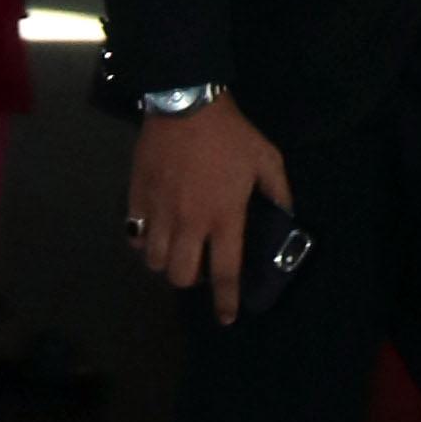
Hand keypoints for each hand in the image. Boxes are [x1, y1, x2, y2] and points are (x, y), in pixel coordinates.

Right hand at [126, 95, 291, 323]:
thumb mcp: (267, 159)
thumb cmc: (230, 134)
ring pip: (154, 262)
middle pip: (180, 276)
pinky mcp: (137, 200)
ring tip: (175, 248)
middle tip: (198, 264)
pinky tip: (154, 231)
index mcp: (224, 217)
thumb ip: (278, 191)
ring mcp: (159, 213)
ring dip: (166, 262)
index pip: (224, 272)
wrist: (185, 104)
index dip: (225, 300)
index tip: (226, 317)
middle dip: (189, 280)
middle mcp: (189, 223)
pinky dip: (144, 242)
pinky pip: (135, 236)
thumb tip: (285, 215)